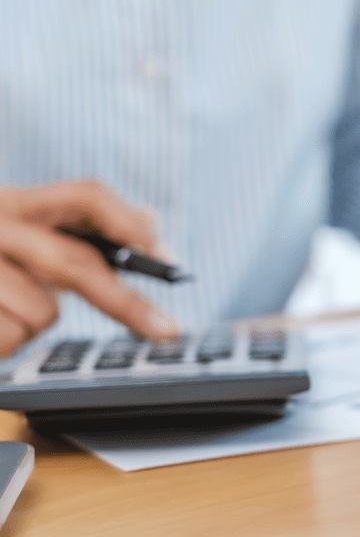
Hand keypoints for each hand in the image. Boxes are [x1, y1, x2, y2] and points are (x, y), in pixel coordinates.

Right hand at [0, 181, 179, 355]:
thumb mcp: (22, 235)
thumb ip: (79, 231)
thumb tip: (147, 221)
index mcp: (14, 202)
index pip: (86, 194)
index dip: (129, 223)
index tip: (163, 255)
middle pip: (76, 262)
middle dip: (127, 304)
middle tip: (166, 330)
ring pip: (43, 312)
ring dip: (31, 324)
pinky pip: (11, 336)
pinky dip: (3, 343)